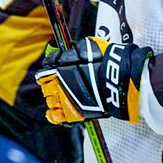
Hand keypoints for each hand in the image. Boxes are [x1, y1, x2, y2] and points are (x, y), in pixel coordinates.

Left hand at [36, 37, 153, 124]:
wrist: (116, 79)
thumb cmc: (106, 61)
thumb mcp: (89, 46)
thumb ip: (76, 49)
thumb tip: (70, 49)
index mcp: (61, 65)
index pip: (48, 64)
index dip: (51, 65)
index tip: (53, 67)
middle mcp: (59, 82)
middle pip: (46, 84)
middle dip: (50, 83)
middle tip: (58, 83)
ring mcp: (65, 97)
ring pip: (49, 99)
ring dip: (53, 97)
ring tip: (60, 96)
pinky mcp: (72, 111)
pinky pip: (55, 116)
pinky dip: (53, 115)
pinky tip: (53, 113)